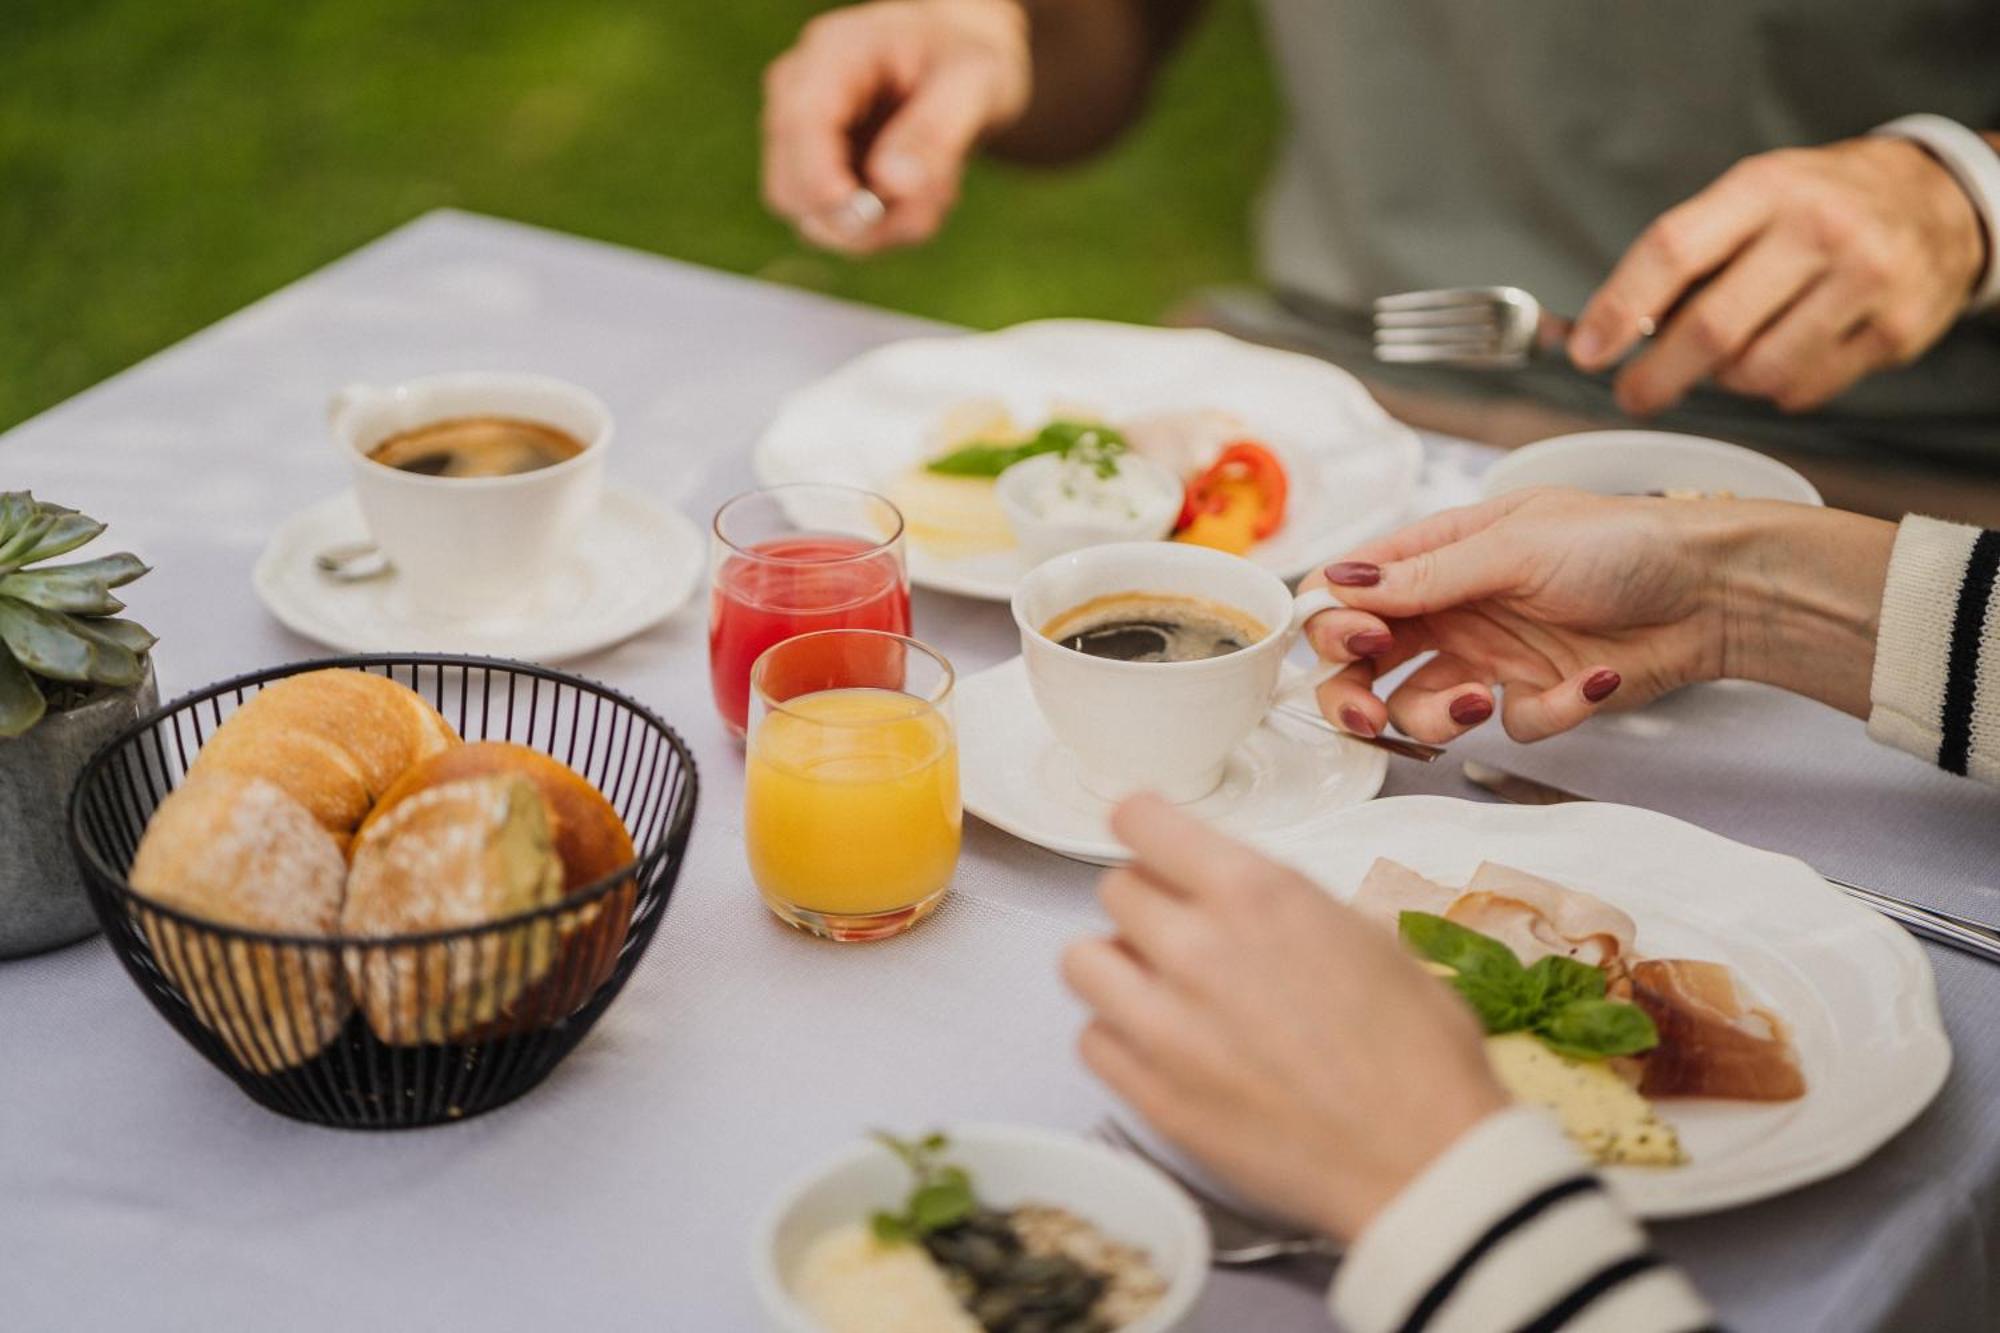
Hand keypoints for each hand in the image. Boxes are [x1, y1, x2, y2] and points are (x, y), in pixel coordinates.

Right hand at [761, 0, 1030, 253]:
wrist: (953, 64)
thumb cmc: (961, 61)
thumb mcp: (974, 81)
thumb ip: (936, 130)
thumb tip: (892, 183)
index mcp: (833, 53)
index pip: (801, 121)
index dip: (819, 176)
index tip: (860, 213)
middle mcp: (799, 96)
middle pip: (791, 186)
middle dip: (862, 218)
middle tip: (937, 201)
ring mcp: (800, 142)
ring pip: (815, 221)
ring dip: (885, 227)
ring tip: (940, 186)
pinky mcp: (816, 178)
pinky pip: (841, 230)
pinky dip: (889, 228)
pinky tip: (923, 191)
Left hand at [1061, 795, 1504, 1239]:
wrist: (1425, 1162)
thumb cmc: (1420, 1054)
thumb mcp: (1370, 938)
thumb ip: (1286, 908)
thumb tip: (1246, 905)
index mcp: (1256, 893)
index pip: (1142, 821)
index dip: (1145, 829)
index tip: (1153, 843)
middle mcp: (1197, 947)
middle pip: (1114, 889)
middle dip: (1148, 903)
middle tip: (1182, 931)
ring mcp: (1164, 1025)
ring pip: (1082, 960)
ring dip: (1117, 965)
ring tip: (1158, 988)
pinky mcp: (1151, 1095)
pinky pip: (1091, 1040)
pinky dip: (1117, 1037)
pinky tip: (1159, 1047)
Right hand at [1301, 489, 1896, 743]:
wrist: (1717, 591)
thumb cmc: (1621, 542)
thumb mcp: (1515, 547)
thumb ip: (1426, 576)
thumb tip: (1339, 584)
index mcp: (1435, 558)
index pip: (1346, 594)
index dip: (1334, 624)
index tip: (1361, 642)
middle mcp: (1449, 610)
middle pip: (1362, 666)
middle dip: (1352, 695)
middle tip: (1365, 715)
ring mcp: (1489, 657)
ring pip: (1420, 709)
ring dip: (1440, 716)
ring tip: (1483, 700)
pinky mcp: (1535, 698)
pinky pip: (1511, 726)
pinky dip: (1549, 710)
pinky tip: (1595, 680)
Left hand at [1569, 137, 1986, 415]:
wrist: (1937, 198)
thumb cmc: (1818, 203)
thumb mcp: (1753, 197)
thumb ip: (1686, 256)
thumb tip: (1605, 328)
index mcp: (1766, 188)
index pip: (1673, 250)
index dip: (1620, 308)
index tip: (1588, 352)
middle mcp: (1819, 229)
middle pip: (1712, 328)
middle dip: (1657, 374)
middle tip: (1633, 393)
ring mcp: (1863, 281)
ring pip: (1755, 371)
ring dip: (1724, 380)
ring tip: (1728, 359)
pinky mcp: (1893, 330)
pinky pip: (1802, 390)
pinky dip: (1774, 389)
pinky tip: (1784, 356)